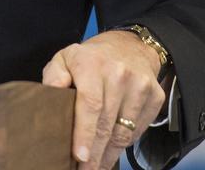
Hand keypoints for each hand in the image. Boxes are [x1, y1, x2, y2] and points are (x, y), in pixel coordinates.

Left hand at [42, 29, 166, 168]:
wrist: (130, 45)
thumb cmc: (92, 58)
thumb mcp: (66, 58)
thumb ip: (54, 77)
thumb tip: (49, 96)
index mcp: (93, 64)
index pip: (90, 103)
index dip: (84, 132)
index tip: (79, 156)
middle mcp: (119, 73)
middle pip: (106, 124)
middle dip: (94, 153)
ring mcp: (140, 85)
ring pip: (123, 132)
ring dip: (109, 154)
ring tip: (96, 165)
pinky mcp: (155, 96)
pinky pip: (138, 130)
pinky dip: (124, 143)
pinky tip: (112, 148)